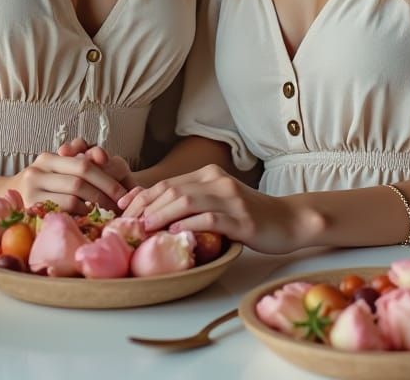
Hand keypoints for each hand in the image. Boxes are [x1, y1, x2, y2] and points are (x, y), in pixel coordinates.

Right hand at [2, 143, 128, 213]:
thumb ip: (76, 164)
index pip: (84, 164)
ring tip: (108, 214)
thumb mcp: (53, 172)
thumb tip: (104, 159)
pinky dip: (80, 216)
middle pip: (81, 179)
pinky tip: (88, 220)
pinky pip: (63, 212)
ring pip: (73, 197)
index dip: (106, 178)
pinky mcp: (30, 209)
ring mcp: (32, 190)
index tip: (122, 192)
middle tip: (119, 206)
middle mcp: (38, 170)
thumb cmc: (36, 188)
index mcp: (48, 159)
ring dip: (95, 207)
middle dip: (105, 193)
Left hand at [116, 164, 304, 253]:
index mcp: (209, 175)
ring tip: (145, 227)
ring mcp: (230, 198)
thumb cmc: (249, 215)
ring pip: (187, 200)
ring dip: (162, 214)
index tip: (122, 210)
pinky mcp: (242, 218)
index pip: (167, 183)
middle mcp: (217, 181)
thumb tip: (153, 214)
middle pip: (172, 189)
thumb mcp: (218, 201)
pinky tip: (176, 234)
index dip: (142, 196)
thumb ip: (193, 202)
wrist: (287, 220)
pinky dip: (190, 225)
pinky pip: (210, 218)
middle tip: (126, 223)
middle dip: (144, 206)